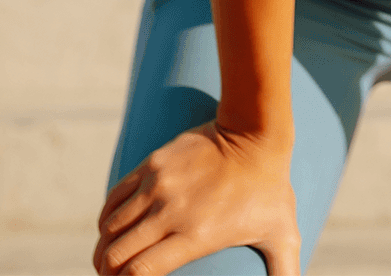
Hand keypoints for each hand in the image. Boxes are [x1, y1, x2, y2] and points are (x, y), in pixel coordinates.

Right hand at [93, 122, 298, 275]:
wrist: (256, 130)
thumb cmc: (270, 187)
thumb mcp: (283, 234)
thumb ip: (287, 272)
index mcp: (195, 236)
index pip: (138, 273)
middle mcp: (170, 212)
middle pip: (115, 254)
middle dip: (106, 274)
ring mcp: (158, 185)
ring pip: (110, 227)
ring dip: (104, 248)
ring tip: (108, 261)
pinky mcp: (153, 163)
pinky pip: (114, 196)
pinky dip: (106, 218)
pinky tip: (109, 230)